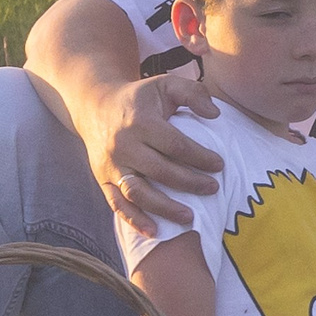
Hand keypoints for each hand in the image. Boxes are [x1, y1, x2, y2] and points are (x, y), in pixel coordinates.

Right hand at [81, 73, 223, 229]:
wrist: (95, 106)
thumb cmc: (140, 98)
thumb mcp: (166, 84)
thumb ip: (193, 93)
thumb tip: (215, 115)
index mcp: (140, 121)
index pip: (175, 145)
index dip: (200, 157)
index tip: (220, 165)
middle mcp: (123, 145)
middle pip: (160, 171)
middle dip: (190, 183)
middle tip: (213, 188)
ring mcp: (111, 165)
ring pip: (138, 192)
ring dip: (165, 208)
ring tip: (190, 218)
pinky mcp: (102, 179)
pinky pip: (117, 204)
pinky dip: (134, 220)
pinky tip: (154, 231)